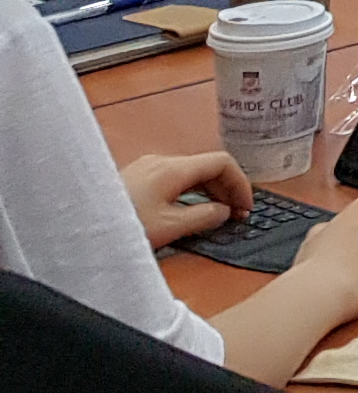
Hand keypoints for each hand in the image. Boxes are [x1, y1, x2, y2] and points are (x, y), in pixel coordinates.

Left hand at [124, 150, 248, 247]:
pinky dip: (191, 192)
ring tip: (217, 214)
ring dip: (210, 191)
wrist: (75, 231)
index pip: (222, 163)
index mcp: (174, 168)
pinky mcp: (135, 179)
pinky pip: (174, 180)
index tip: (246, 207)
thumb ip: (203, 217)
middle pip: (207, 166)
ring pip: (190, 173)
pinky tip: (189, 210)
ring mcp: (146, 168)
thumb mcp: (169, 227)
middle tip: (236, 214)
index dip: (241, 183)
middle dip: (227, 189)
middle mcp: (162, 161)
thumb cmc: (123, 228)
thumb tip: (224, 211)